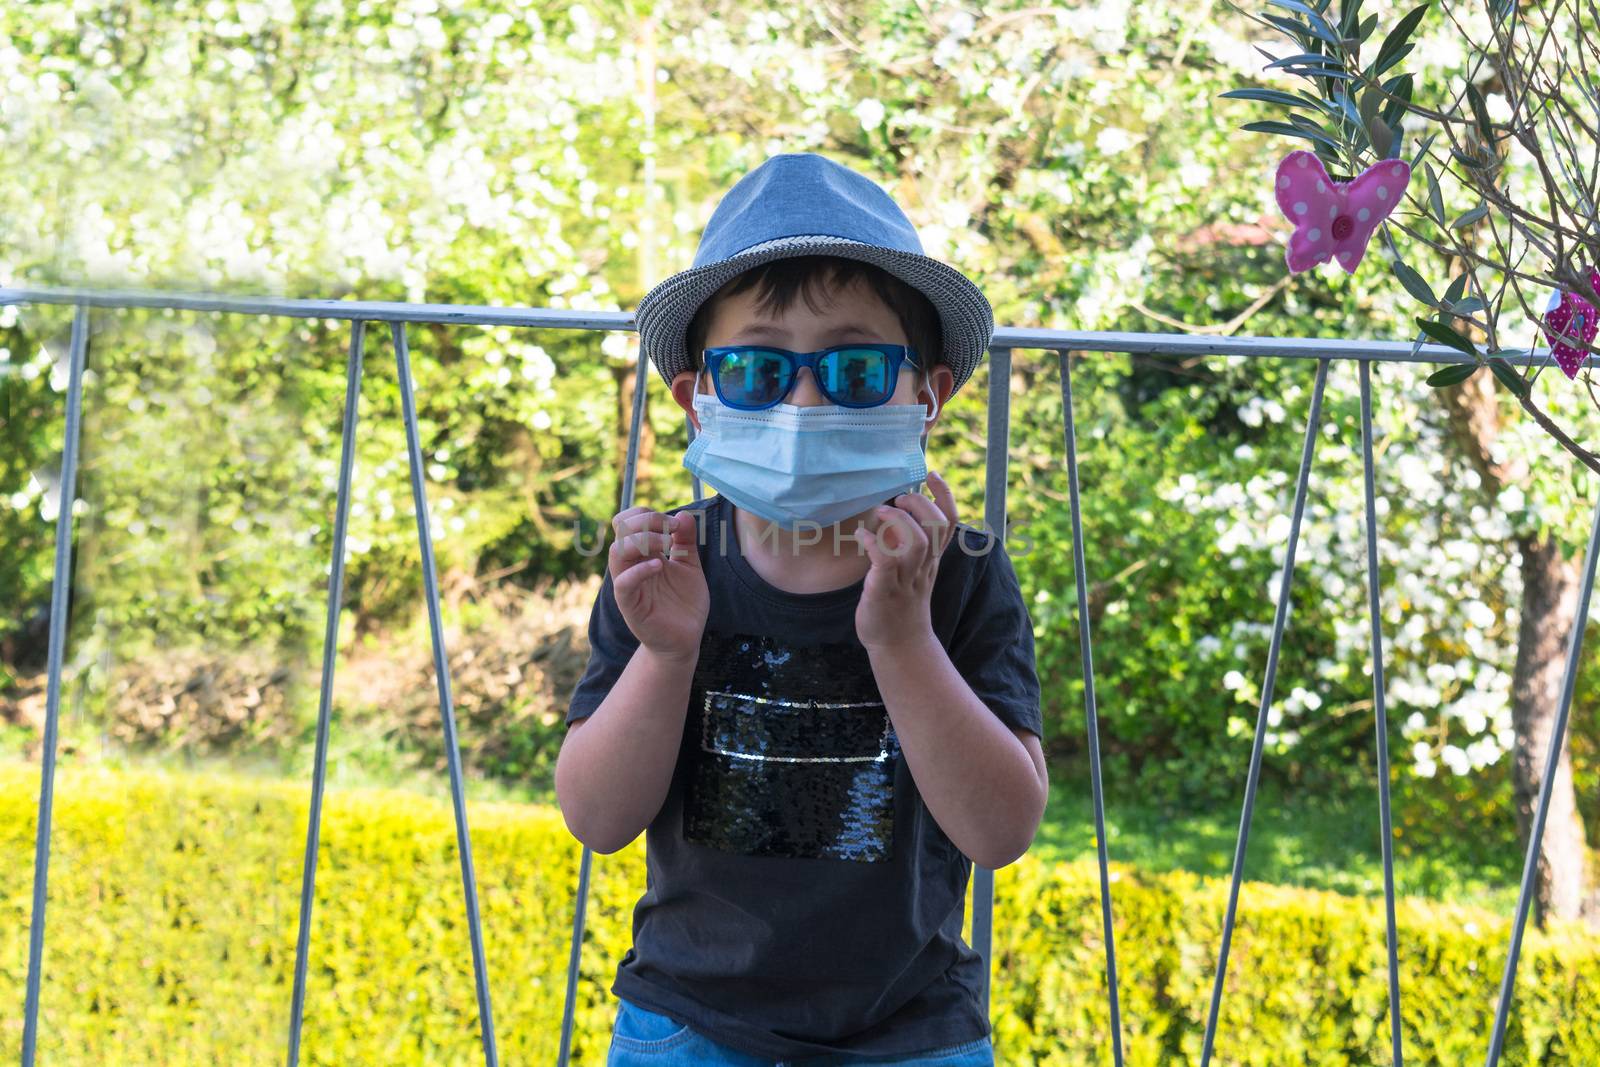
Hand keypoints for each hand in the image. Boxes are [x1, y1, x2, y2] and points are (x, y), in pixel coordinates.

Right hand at [608, 506, 708, 662]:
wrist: (685, 639)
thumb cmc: (684, 603)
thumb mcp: (690, 567)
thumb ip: (686, 541)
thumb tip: (684, 514)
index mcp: (642, 554)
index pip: (628, 522)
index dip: (648, 514)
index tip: (676, 524)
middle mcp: (631, 566)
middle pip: (620, 530)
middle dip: (646, 521)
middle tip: (672, 529)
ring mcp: (629, 585)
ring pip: (617, 552)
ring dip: (643, 540)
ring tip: (667, 544)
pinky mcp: (630, 606)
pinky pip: (623, 583)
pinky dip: (639, 570)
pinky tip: (660, 566)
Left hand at [854, 470, 957, 654]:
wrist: (898, 645)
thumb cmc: (900, 602)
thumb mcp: (913, 570)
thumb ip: (911, 544)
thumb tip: (898, 514)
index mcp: (931, 559)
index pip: (949, 522)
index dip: (945, 495)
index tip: (932, 475)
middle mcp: (922, 566)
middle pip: (936, 527)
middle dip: (920, 504)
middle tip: (899, 498)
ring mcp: (905, 579)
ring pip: (916, 543)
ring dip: (898, 521)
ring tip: (881, 512)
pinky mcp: (884, 591)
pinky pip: (884, 562)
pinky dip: (873, 544)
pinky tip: (861, 535)